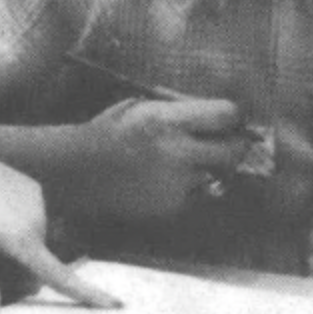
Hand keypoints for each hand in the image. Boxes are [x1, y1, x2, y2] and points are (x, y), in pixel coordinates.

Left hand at [0, 130, 121, 311]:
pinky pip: (31, 221)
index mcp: (19, 238)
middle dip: (17, 273)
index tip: (116, 305)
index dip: (87, 294)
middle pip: (38, 264)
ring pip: (34, 243)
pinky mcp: (31, 186)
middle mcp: (36, 218)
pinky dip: (16, 227)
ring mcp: (36, 199)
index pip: (58, 275)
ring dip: (15, 249)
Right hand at [68, 97, 253, 218]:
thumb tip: (216, 114)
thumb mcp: (141, 107)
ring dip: (206, 168)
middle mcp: (177, 152)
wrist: (78, 172)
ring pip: (214, 174)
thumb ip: (177, 111)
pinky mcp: (170, 206)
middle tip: (230, 143)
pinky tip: (164, 180)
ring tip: (183, 162)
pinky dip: (188, 188)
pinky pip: (195, 194)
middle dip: (234, 146)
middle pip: (232, 151)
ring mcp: (175, 183)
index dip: (233, 116)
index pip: (225, 115)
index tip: (230, 118)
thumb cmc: (108, 132)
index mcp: (167, 120)